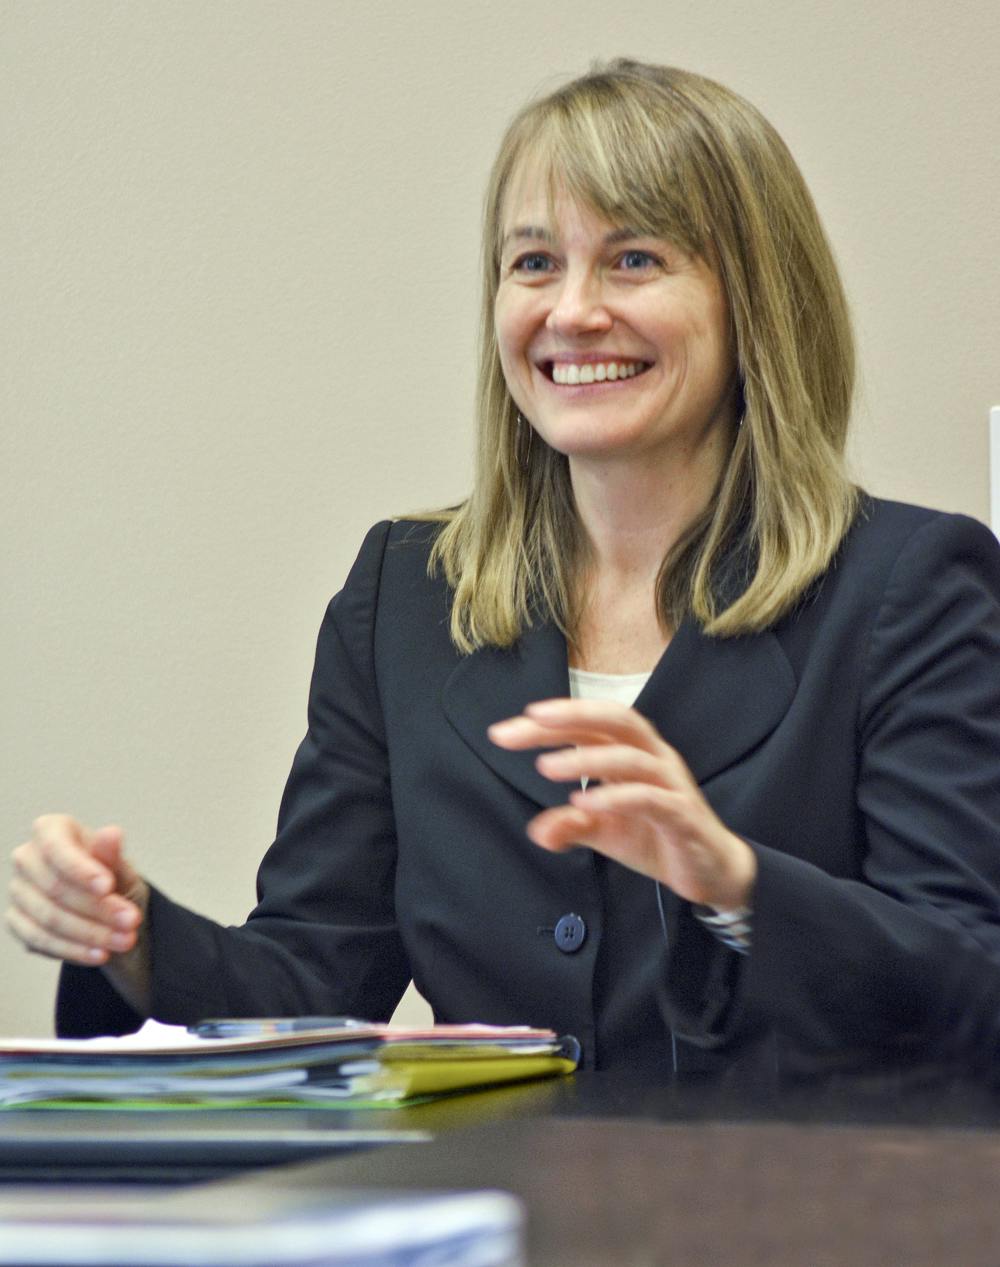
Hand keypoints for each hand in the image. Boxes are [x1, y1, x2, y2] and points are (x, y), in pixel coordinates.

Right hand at [6, 815, 147, 966]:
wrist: (106, 908)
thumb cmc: (111, 877)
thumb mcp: (121, 867)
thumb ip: (112, 855)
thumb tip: (111, 833)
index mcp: (51, 830)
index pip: (56, 847)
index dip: (81, 869)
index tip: (108, 887)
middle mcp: (27, 857)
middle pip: (55, 887)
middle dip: (97, 908)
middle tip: (132, 921)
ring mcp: (18, 891)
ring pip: (49, 918)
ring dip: (90, 933)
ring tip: (125, 940)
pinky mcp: (17, 922)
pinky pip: (40, 941)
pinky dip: (73, 950)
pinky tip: (100, 954)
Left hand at [489, 698, 755, 910]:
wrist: (710, 871)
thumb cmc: (656, 837)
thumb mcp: (605, 831)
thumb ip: (571, 825)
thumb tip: (537, 832)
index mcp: (632, 752)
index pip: (589, 726)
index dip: (551, 722)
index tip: (505, 731)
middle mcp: (653, 757)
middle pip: (616, 720)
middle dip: (572, 715)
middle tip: (531, 720)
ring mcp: (670, 783)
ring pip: (630, 757)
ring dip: (586, 759)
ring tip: (546, 767)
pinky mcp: (683, 814)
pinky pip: (650, 797)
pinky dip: (617, 796)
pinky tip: (585, 802)